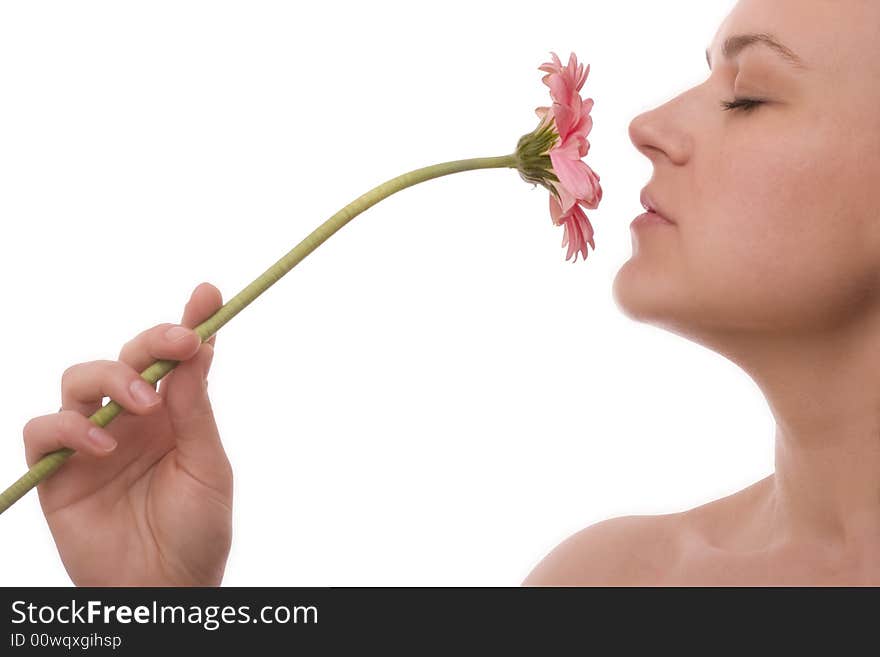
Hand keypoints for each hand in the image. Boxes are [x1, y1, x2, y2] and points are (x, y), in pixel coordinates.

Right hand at [22, 282, 232, 585]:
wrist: (165, 590)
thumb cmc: (196, 531)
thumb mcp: (207, 466)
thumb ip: (194, 410)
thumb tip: (197, 349)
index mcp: (174, 416)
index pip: (175, 360)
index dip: (188, 323)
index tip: (208, 294)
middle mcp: (132, 421)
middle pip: (125, 357)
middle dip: (149, 342)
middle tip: (179, 346)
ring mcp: (93, 442)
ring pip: (79, 380)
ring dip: (110, 379)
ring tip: (141, 409)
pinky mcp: (58, 471)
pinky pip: (42, 430)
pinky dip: (68, 427)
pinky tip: (104, 447)